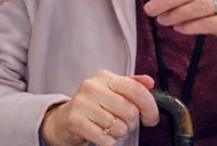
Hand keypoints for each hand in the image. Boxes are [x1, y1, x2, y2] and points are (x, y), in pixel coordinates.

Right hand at [39, 71, 159, 145]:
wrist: (65, 120)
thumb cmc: (94, 107)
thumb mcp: (112, 91)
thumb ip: (132, 85)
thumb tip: (149, 82)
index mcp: (105, 77)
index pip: (136, 89)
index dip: (149, 107)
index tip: (151, 118)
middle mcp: (92, 87)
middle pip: (130, 111)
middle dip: (132, 124)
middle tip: (124, 125)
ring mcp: (82, 103)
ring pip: (119, 127)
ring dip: (118, 133)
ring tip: (109, 128)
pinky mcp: (76, 121)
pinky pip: (105, 139)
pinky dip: (108, 142)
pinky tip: (102, 135)